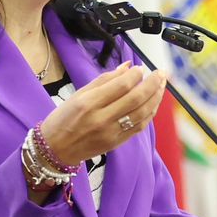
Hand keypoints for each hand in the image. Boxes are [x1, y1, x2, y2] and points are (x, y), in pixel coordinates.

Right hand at [39, 62, 168, 166]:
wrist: (55, 149)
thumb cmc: (63, 119)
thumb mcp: (78, 94)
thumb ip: (104, 80)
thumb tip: (127, 67)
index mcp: (89, 103)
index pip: (121, 85)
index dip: (136, 75)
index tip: (141, 68)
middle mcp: (101, 119)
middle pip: (136, 99)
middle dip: (152, 84)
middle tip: (160, 73)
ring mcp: (111, 133)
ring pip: (142, 113)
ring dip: (156, 98)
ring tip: (162, 85)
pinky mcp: (116, 143)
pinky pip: (139, 127)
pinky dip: (150, 113)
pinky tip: (153, 102)